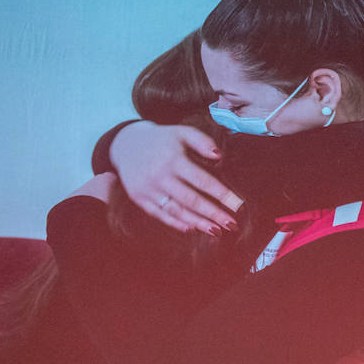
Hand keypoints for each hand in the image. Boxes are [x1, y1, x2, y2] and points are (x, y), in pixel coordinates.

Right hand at [110, 122, 244, 233]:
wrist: (126, 144)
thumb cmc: (161, 139)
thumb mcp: (181, 132)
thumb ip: (201, 141)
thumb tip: (219, 156)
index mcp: (173, 159)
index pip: (202, 180)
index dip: (221, 194)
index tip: (238, 206)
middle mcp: (160, 176)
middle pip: (191, 199)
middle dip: (213, 213)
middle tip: (232, 224)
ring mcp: (148, 189)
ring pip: (177, 210)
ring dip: (198, 222)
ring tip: (217, 231)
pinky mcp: (140, 199)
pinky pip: (160, 215)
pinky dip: (176, 223)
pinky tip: (192, 228)